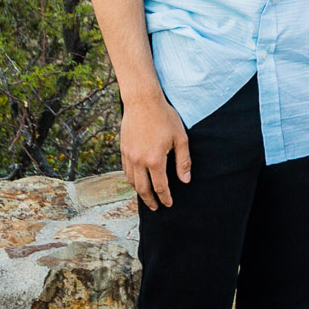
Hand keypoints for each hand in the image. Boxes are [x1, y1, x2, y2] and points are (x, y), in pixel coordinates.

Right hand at [120, 91, 191, 208]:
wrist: (142, 100)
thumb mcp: (180, 138)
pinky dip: (131, 179)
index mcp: (155, 160)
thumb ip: (183, 161)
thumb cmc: (164, 117)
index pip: (161, 187)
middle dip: (150, 201)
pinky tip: (137, 180)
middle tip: (156, 208)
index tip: (168, 204)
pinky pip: (126, 170)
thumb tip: (186, 180)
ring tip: (147, 197)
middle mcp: (139, 161)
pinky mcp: (123, 149)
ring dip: (139, 192)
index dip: (166, 198)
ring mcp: (129, 155)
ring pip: (132, 181)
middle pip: (143, 189)